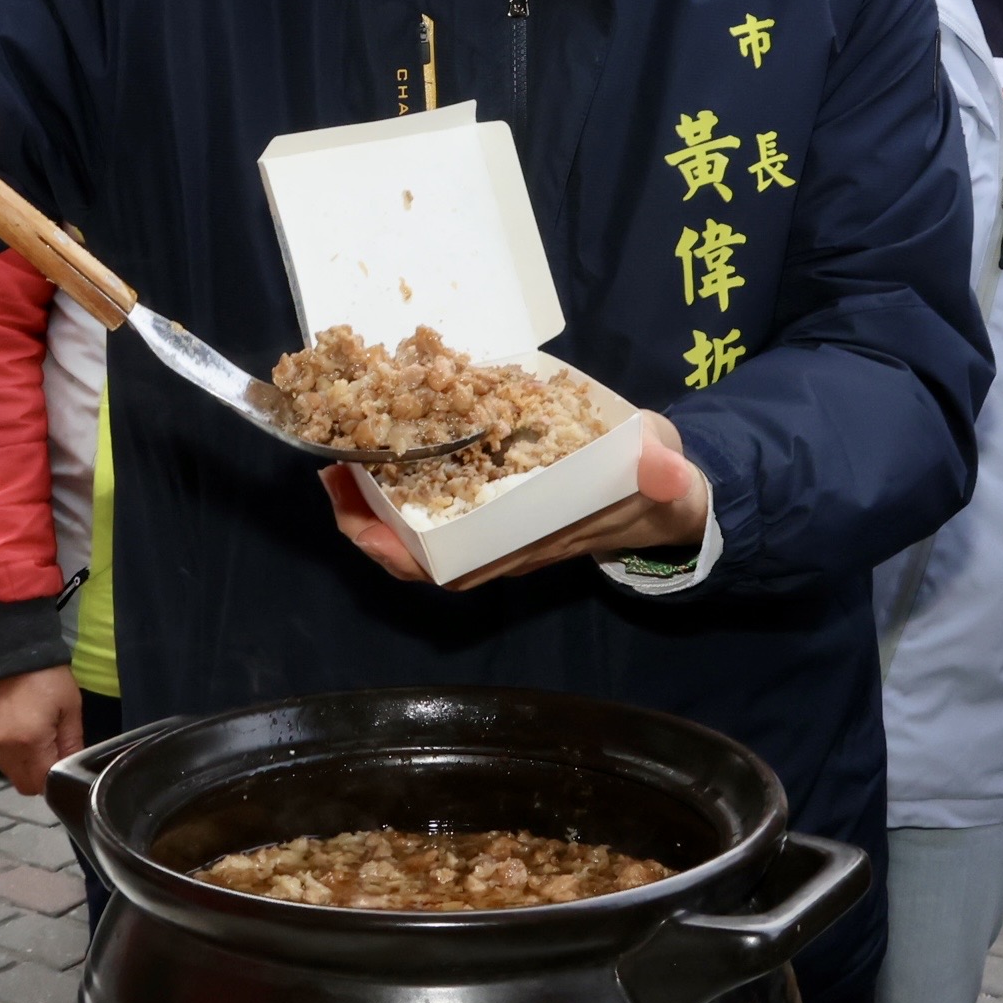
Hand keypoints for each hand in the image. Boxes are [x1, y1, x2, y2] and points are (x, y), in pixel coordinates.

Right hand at [0, 664, 86, 796]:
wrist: (13, 649)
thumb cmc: (48, 677)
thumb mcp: (70, 708)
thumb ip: (72, 744)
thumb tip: (72, 768)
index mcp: (31, 743)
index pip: (41, 784)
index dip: (56, 781)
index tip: (64, 766)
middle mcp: (6, 749)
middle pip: (23, 785)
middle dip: (40, 778)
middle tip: (53, 755)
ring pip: (10, 773)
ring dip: (25, 767)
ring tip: (37, 741)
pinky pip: (0, 757)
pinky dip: (12, 755)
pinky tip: (22, 734)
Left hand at [320, 411, 709, 591]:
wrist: (669, 496)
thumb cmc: (659, 489)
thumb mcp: (667, 479)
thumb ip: (664, 475)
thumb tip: (664, 469)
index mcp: (531, 542)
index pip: (452, 566)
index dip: (399, 552)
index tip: (360, 522)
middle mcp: (503, 542)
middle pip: (418, 553)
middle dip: (367, 523)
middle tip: (333, 471)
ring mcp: (497, 521)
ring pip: (420, 529)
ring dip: (376, 500)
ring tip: (343, 455)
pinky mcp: (498, 493)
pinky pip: (437, 499)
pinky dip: (404, 475)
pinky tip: (388, 436)